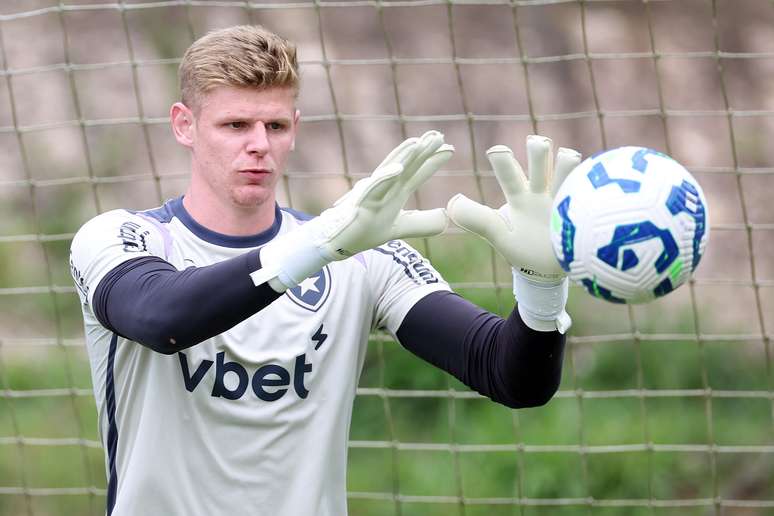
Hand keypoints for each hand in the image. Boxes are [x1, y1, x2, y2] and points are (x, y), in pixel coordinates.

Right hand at [252, 130, 453, 291]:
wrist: (337, 241)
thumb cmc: (365, 230)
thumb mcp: (400, 228)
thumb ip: (422, 223)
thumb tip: (446, 218)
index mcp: (395, 191)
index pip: (418, 173)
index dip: (434, 161)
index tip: (451, 148)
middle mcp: (385, 187)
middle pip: (406, 165)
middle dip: (422, 150)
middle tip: (439, 135)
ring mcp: (372, 193)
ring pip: (389, 170)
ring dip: (403, 156)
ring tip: (418, 143)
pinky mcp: (360, 203)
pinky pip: (373, 187)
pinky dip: (385, 177)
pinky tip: (398, 169)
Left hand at [446, 135, 580, 331]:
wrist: (550, 273)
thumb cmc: (522, 249)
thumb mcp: (499, 235)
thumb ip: (476, 219)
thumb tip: (450, 203)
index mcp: (520, 195)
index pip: (509, 173)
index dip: (503, 161)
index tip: (496, 152)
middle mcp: (543, 191)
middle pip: (541, 162)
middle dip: (539, 151)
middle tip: (536, 144)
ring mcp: (566, 200)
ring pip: (569, 172)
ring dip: (569, 164)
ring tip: (569, 158)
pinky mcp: (585, 213)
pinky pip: (594, 195)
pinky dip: (597, 187)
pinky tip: (602, 184)